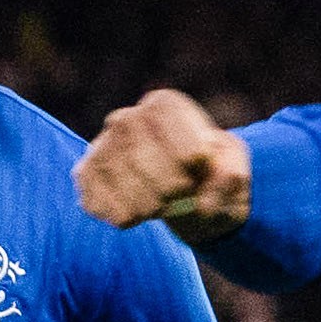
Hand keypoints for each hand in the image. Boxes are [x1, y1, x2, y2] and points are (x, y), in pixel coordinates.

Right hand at [74, 88, 251, 235]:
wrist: (189, 196)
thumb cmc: (212, 175)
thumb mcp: (234, 170)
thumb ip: (229, 178)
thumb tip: (203, 206)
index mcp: (164, 106)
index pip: (163, 119)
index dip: (183, 151)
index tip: (198, 169)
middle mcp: (126, 119)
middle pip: (137, 151)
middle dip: (166, 185)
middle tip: (181, 196)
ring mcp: (101, 147)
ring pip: (114, 178)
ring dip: (145, 204)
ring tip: (162, 207)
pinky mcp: (86, 176)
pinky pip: (95, 200)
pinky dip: (121, 215)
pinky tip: (137, 215)